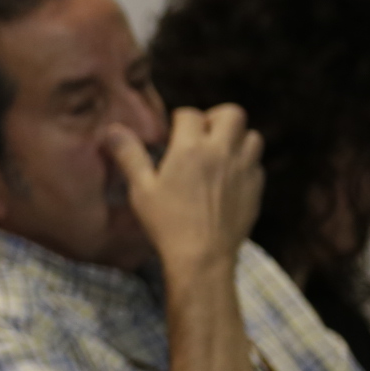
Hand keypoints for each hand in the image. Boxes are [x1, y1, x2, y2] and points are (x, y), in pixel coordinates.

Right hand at [108, 103, 262, 276]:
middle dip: (216, 118)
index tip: (173, 135)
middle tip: (203, 135)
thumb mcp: (142, 189)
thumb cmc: (167, 223)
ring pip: (252, 136)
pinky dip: (246, 164)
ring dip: (237, 139)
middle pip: (231, 113)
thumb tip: (112, 131)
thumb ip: (130, 155)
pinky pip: (257, 164)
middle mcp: (221, 152)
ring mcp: (243, 170)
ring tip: (220, 153)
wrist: (202, 257)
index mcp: (191, 148)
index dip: (179, 120)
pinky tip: (231, 178)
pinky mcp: (256, 189)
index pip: (189, 114)